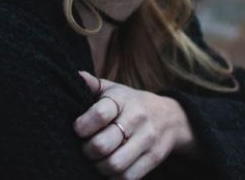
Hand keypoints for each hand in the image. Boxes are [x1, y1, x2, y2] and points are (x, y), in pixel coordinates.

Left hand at [73, 70, 188, 179]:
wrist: (170, 117)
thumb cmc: (131, 103)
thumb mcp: (114, 89)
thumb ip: (92, 84)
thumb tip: (74, 76)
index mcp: (122, 99)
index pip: (100, 114)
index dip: (82, 126)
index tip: (78, 129)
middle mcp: (136, 118)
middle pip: (102, 145)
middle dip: (87, 150)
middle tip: (86, 147)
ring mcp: (147, 140)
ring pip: (114, 165)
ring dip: (99, 166)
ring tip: (97, 159)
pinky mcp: (154, 158)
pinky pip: (128, 177)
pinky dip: (113, 177)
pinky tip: (110, 169)